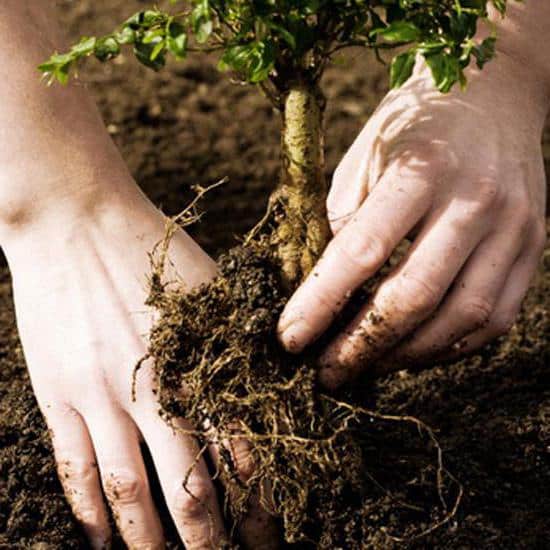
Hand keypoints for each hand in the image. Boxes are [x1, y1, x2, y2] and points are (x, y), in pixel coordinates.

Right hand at [4, 186, 275, 548]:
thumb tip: (275, 387)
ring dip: (151, 542)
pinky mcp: (59, 392)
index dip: (260, 502)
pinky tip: (103, 541)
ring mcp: (101, 395)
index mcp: (201, 362)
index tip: (273, 532)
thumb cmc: (153, 250)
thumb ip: (241, 342)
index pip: (242, 453)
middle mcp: (155, 390)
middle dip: (214, 539)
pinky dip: (89, 512)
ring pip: (130, 491)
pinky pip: (74, 467)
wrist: (76, 220)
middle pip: (190, 486)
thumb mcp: (214, 289)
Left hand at [278, 54, 547, 388]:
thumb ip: (341, 223)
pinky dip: (450, 346)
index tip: (289, 339)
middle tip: (326, 372)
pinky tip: (414, 351)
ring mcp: (514, 226)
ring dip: (406, 355)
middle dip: (361, 346)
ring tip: (366, 366)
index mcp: (421, 168)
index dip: (320, 303)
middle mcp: (475, 199)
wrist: (494, 95)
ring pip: (461, 317)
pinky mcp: (533, 246)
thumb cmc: (413, 129)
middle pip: (414, 295)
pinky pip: (495, 318)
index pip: (362, 251)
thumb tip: (320, 293)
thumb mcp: (362, 159)